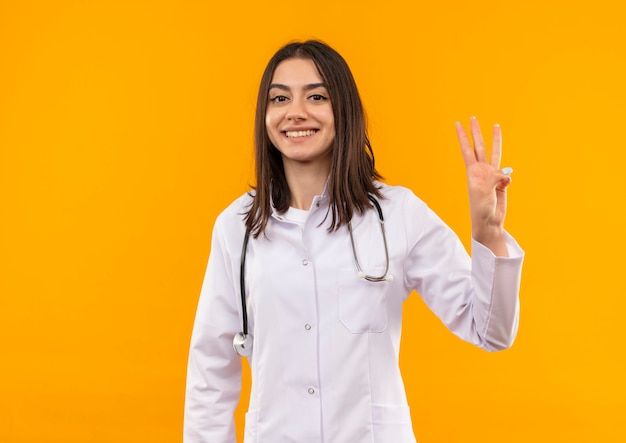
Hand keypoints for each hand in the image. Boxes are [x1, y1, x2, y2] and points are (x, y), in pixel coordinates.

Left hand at [455, 117, 511, 254]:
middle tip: (473, 118)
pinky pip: (507, 175)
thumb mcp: (484, 192)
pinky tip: (505, 186)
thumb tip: (507, 173)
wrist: (489, 222)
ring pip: (495, 153)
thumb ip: (495, 178)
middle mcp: (481, 170)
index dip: (462, 137)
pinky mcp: (501, 182)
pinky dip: (508, 178)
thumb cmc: (481, 208)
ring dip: (495, 140)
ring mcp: (492, 175)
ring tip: (496, 126)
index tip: (457, 124)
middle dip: (476, 132)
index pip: (467, 149)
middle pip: (479, 146)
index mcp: (473, 171)